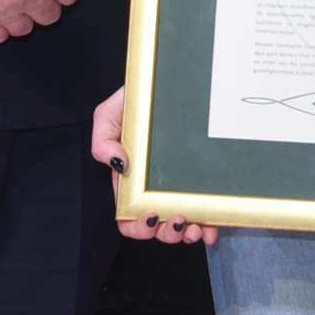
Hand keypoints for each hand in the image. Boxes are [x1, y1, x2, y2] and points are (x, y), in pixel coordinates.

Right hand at [93, 85, 215, 243]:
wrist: (167, 80)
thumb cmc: (135, 101)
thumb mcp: (108, 114)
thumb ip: (103, 140)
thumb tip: (118, 164)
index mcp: (131, 181)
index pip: (128, 216)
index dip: (136, 227)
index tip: (149, 215)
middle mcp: (155, 189)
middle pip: (157, 227)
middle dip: (166, 234)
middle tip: (177, 219)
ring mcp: (180, 187)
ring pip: (183, 225)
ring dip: (187, 234)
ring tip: (195, 224)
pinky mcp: (203, 182)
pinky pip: (207, 211)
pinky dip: (210, 225)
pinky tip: (212, 226)